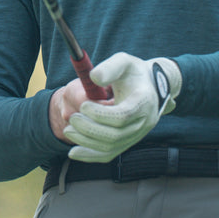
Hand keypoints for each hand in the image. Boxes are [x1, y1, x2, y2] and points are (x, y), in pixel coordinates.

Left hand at [64, 53, 181, 162]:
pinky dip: (90, 155)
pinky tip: (73, 152)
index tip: (84, 105)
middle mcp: (144, 122)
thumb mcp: (124, 62)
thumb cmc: (133, 72)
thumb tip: (94, 78)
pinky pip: (109, 154)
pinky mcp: (128, 142)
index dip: (100, 114)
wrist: (150, 86)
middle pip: (116, 135)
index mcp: (144, 101)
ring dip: (86, 141)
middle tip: (73, 118)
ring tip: (68, 130)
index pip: (123, 116)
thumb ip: (110, 67)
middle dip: (90, 129)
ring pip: (111, 147)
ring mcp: (136, 135)